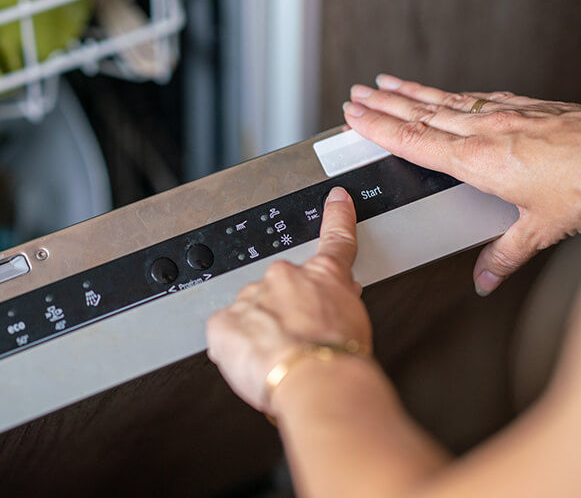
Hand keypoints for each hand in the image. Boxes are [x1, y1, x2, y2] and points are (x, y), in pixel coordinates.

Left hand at [206, 187, 369, 411]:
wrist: (316, 380)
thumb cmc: (340, 358)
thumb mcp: (356, 324)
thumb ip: (338, 304)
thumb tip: (334, 301)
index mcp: (322, 275)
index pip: (334, 240)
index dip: (337, 216)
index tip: (337, 199)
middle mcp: (284, 277)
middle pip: (281, 288)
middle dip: (286, 310)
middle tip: (299, 340)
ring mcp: (252, 297)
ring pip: (252, 312)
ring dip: (262, 331)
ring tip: (280, 360)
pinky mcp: (224, 321)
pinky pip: (227, 333)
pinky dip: (237, 348)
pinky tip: (255, 362)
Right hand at [343, 75, 580, 295]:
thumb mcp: (541, 229)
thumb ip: (505, 255)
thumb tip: (486, 278)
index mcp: (477, 160)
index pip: (413, 140)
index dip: (378, 127)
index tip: (354, 116)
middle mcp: (485, 131)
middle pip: (419, 113)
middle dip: (382, 103)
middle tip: (357, 93)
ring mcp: (504, 114)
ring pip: (443, 99)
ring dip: (409, 91)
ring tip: (386, 82)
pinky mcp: (524, 107)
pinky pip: (473, 97)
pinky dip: (449, 93)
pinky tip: (446, 92)